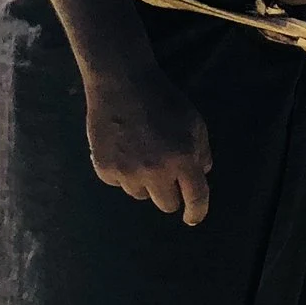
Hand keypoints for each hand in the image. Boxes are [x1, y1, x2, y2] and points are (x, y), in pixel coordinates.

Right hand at [85, 61, 211, 223]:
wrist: (122, 85)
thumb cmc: (164, 102)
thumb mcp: (195, 123)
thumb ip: (201, 151)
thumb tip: (201, 173)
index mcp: (183, 160)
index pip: (195, 197)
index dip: (196, 212)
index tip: (192, 219)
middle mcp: (155, 172)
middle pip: (165, 204)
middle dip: (170, 194)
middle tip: (167, 177)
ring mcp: (127, 173)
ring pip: (140, 194)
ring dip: (146, 183)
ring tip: (142, 156)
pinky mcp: (104, 169)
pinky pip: (118, 183)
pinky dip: (123, 173)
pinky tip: (123, 151)